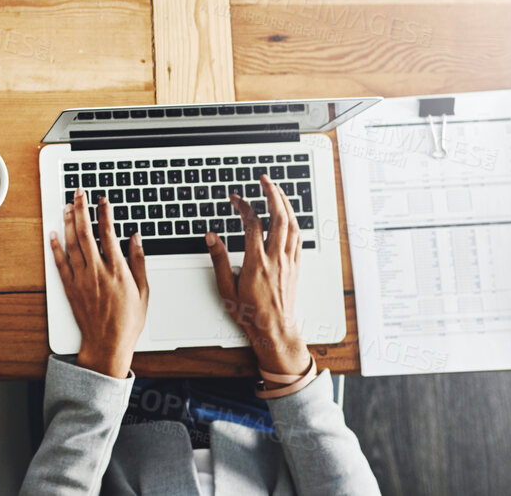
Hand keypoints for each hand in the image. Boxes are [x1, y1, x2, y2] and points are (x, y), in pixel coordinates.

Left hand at [50, 190, 149, 378]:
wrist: (107, 344)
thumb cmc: (127, 321)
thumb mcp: (143, 291)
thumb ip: (139, 262)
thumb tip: (135, 239)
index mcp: (117, 270)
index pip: (109, 233)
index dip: (104, 213)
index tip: (102, 200)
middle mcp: (98, 271)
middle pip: (86, 232)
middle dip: (82, 209)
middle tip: (79, 194)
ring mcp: (82, 279)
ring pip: (72, 244)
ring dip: (68, 222)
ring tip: (67, 206)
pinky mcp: (70, 288)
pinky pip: (60, 263)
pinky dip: (55, 246)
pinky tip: (53, 233)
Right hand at [206, 175, 311, 376]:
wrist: (274, 330)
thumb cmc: (250, 312)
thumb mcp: (226, 288)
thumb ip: (218, 260)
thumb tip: (212, 237)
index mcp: (257, 262)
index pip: (252, 224)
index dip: (243, 206)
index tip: (235, 199)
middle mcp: (276, 259)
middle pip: (279, 218)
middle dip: (273, 195)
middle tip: (265, 180)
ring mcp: (288, 262)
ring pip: (292, 226)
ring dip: (286, 205)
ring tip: (278, 191)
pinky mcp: (295, 267)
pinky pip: (298, 238)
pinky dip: (293, 221)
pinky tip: (289, 217)